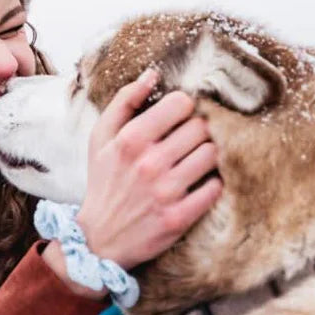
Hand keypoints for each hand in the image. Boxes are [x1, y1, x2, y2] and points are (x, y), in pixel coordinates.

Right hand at [75, 69, 221, 269]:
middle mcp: (149, 163)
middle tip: (190, 141)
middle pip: (201, 128)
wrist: (99, 239)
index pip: (181, 104)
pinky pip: (215, 187)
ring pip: (212, 154)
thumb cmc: (103, 183)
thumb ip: (123, 102)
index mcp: (130, 139)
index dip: (185, 108)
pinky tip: (199, 184)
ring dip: (207, 155)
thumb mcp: (100, 139)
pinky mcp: (179, 217)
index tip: (180, 119)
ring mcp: (166, 191)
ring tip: (194, 161)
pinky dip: (212, 183)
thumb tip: (153, 74)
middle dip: (198, 131)